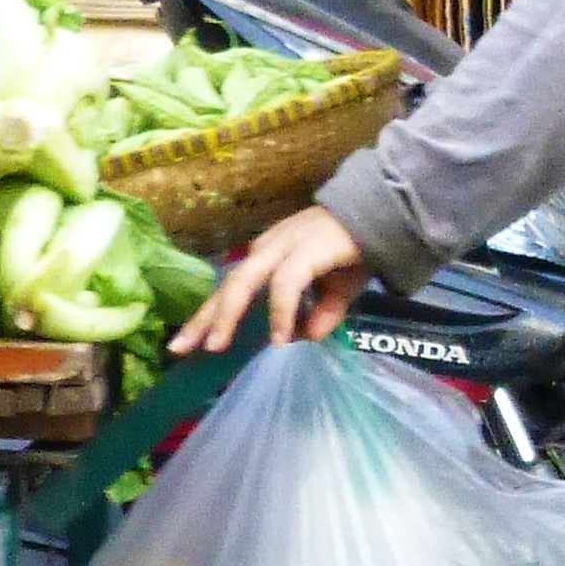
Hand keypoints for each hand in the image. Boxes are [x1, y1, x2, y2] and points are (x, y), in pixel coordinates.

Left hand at [172, 204, 370, 357]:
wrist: (384, 217)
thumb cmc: (355, 252)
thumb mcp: (336, 293)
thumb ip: (320, 316)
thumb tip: (305, 338)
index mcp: (267, 256)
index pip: (229, 287)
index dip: (208, 315)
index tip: (185, 343)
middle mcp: (268, 249)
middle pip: (227, 285)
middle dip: (203, 318)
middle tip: (180, 348)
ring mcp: (284, 247)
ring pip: (245, 281)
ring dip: (228, 314)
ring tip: (217, 346)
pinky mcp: (306, 250)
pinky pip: (285, 284)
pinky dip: (279, 311)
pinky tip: (279, 337)